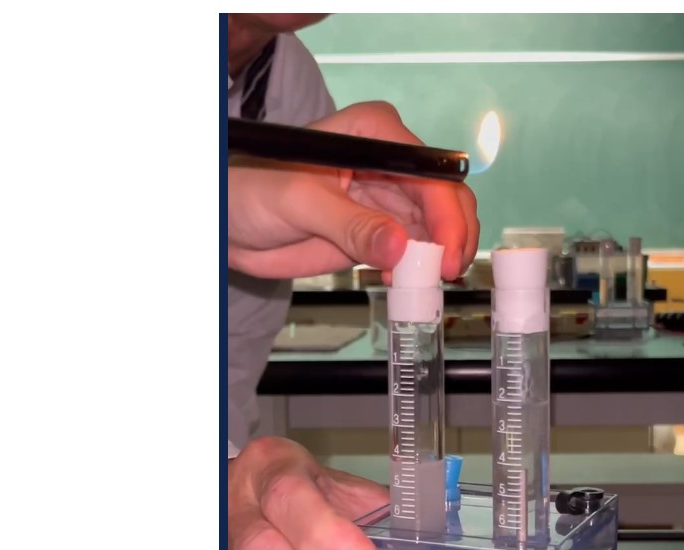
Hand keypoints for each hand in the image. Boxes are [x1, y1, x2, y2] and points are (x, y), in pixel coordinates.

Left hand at [228, 101, 479, 281]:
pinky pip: (415, 251)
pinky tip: (403, 281)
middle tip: (446, 272)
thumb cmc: (252, 190)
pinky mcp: (380, 231)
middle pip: (446, 199)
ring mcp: (388, 198)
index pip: (430, 171)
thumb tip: (399, 246)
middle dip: (453, 237)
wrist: (230, 222)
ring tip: (423, 282)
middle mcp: (391, 161)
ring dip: (439, 257)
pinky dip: (419, 269)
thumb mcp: (300, 203)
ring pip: (437, 228)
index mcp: (375, 133)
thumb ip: (351, 225)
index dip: (447, 212)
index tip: (447, 251)